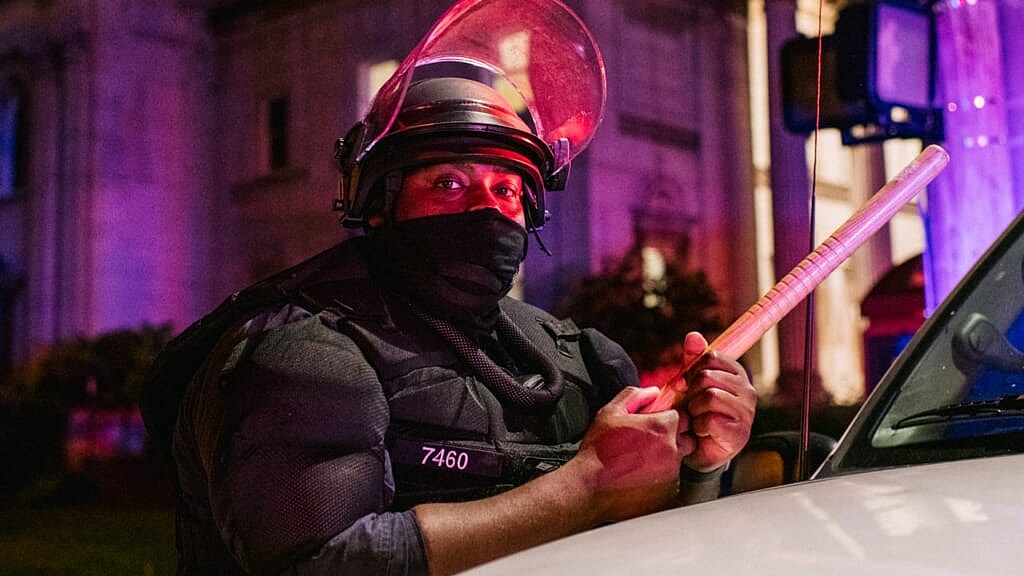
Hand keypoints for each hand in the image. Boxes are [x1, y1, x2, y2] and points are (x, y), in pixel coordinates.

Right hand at [574, 386, 691, 522]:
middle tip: (650, 439)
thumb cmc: (599, 448)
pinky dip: (663, 471)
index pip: (681, 415)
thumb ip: (634, 396)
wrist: (591, 483)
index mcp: (661, 427)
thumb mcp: (611, 412)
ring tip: (644, 456)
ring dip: (668, 453)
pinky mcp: (667, 487)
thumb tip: (653, 392)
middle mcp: (672, 448)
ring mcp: (671, 470)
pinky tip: (642, 470)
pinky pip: (673, 475)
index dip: (667, 417)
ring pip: (680, 456)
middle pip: (687, 436)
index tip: (655, 422)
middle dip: (673, 435)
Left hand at [678, 332, 755, 472]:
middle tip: (692, 405)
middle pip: (707, 376)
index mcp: (737, 374)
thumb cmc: (698, 412)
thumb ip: (693, 359)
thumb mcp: (692, 383)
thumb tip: (692, 336)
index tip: (688, 384)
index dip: (692, 369)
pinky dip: (698, 426)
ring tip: (698, 417)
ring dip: (694, 410)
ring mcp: (746, 412)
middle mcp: (747, 390)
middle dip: (691, 392)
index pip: (710, 357)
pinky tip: (703, 431)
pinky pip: (709, 420)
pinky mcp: (740, 432)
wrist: (701, 449)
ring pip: (709, 397)